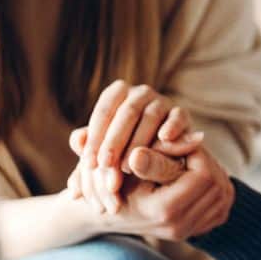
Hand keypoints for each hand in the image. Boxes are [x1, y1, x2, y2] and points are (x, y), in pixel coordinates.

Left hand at [76, 80, 191, 213]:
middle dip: (115, 141)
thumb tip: (78, 142)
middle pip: (127, 112)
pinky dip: (173, 126)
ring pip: (151, 116)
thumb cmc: (122, 152)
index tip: (90, 163)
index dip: (95, 138)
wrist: (156, 159)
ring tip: (128, 167)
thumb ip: (89, 147)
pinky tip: (164, 140)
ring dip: (139, 141)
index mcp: (118, 93)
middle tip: (106, 166)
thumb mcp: (103, 150)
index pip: (104, 112)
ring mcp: (163, 101)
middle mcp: (141, 92)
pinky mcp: (182, 113)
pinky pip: (179, 116)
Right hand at [127, 146, 234, 237]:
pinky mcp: (199, 231)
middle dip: (207, 162)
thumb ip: (153, 157)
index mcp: (164, 211)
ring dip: (213, 172)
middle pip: (217, 184)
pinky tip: (198, 178)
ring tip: (191, 162)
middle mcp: (180, 227)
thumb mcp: (132, 170)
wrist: (119, 213)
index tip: (183, 145)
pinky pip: (223, 204)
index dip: (198, 154)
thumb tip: (158, 141)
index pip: (204, 175)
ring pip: (223, 193)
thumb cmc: (121, 185)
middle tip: (189, 150)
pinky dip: (216, 187)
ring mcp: (190, 232)